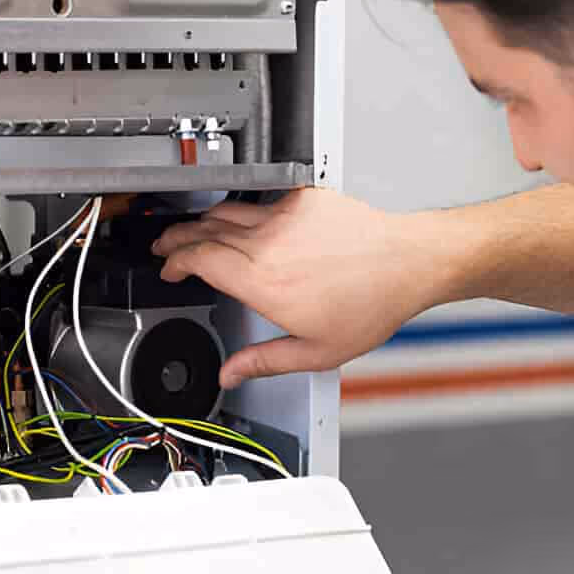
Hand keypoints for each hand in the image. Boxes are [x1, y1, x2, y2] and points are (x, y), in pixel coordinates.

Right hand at [153, 189, 443, 387]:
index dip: (175, 262)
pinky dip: (242, 210)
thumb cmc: (371, 303)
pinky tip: (240, 219)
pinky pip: (260, 201)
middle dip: (176, 238)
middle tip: (166, 247)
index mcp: (263, 281)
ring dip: (203, 221)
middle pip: (204, 230)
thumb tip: (232, 374)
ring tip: (194, 231)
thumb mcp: (316, 351)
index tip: (169, 269)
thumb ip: (265, 361)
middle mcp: (268, 243)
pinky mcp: (303, 198)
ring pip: (227, 211)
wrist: (407, 263)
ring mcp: (285, 216)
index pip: (199, 259)